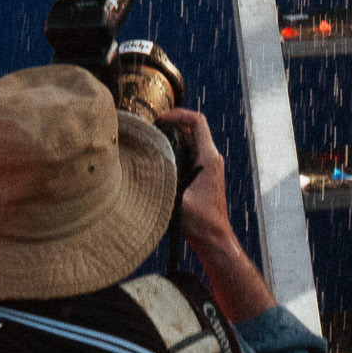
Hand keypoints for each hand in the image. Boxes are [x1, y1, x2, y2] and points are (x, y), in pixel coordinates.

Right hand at [159, 108, 238, 252]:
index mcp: (208, 157)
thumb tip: (138, 167)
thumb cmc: (201, 222)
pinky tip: (159, 161)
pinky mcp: (203, 174)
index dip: (178, 114)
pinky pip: (189, 153)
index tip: (159, 120)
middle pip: (192, 128)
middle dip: (171, 125)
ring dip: (172, 138)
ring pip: (189, 141)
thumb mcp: (176, 199)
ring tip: (152, 143)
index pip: (197, 121)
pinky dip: (175, 151)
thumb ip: (160, 181)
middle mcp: (211, 157)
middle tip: (150, 130)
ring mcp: (208, 166)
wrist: (213, 239)